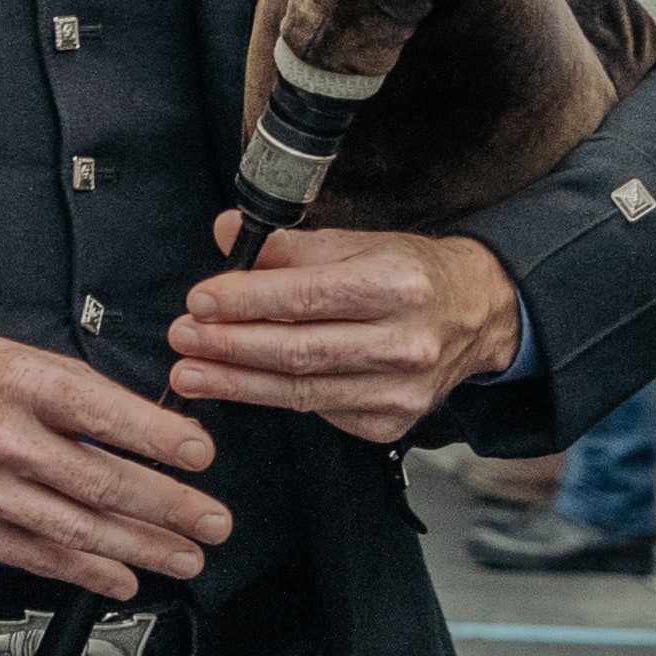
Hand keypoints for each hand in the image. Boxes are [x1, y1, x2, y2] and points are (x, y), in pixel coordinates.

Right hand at [0, 332, 228, 601]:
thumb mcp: (27, 358)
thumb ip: (88, 393)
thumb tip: (158, 433)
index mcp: (21, 383)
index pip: (103, 414)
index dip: (160, 439)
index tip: (200, 455)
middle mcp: (0, 437)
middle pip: (100, 483)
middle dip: (169, 508)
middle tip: (212, 521)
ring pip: (77, 529)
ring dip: (142, 549)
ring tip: (185, 556)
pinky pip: (39, 557)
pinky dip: (89, 573)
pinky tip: (125, 577)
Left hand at [168, 213, 520, 446]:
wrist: (475, 314)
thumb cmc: (402, 273)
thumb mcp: (352, 243)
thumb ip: (286, 245)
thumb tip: (226, 232)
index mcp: (398, 285)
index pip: (309, 296)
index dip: (248, 301)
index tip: (198, 302)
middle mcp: (407, 342)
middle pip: (302, 350)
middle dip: (231, 347)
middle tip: (181, 340)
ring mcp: (404, 390)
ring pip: (305, 390)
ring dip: (238, 383)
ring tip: (190, 373)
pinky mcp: (394, 423)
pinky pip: (322, 411)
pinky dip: (276, 397)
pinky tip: (241, 386)